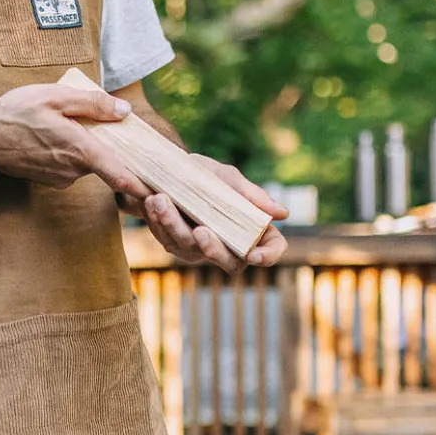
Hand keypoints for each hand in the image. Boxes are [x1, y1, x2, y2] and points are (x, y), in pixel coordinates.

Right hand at [0, 84, 156, 202]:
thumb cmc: (16, 114)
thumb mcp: (55, 97)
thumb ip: (92, 103)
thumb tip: (124, 110)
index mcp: (80, 149)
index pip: (121, 174)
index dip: (145, 184)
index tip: (164, 191)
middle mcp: (74, 169)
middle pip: (107, 162)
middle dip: (113, 149)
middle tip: (112, 131)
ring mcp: (62, 177)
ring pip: (89, 163)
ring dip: (88, 148)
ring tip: (69, 126)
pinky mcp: (52, 180)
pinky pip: (73, 166)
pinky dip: (73, 153)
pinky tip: (55, 137)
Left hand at [128, 156, 288, 274]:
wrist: (167, 170)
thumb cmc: (205, 175)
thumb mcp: (227, 178)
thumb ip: (250, 195)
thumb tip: (282, 214)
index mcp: (251, 229)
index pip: (270, 249)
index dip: (268, 256)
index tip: (254, 255)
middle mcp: (228, 245)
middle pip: (231, 264)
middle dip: (213, 249)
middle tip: (200, 230)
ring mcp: (201, 248)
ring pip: (190, 249)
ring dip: (174, 225)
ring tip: (161, 200)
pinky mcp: (175, 244)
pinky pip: (167, 240)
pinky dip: (158, 220)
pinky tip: (152, 202)